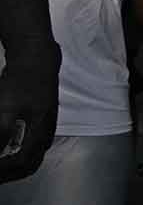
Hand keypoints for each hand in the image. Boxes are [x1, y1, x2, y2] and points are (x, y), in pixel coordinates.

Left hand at [0, 37, 60, 182]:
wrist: (36, 59)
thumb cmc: (21, 82)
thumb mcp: (5, 109)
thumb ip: (3, 133)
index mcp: (39, 131)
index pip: (22, 163)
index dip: (4, 172)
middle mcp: (46, 132)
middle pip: (31, 163)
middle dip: (10, 173)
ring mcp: (47, 125)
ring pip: (34, 155)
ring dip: (15, 164)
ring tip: (1, 164)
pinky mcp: (44, 118)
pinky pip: (35, 144)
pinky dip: (21, 152)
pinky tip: (10, 148)